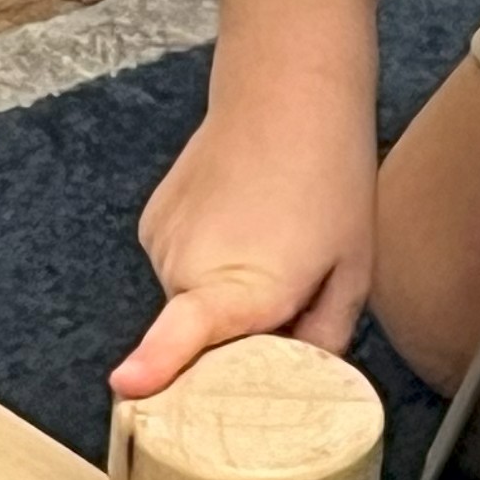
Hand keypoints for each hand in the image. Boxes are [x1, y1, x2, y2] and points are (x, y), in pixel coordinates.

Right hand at [111, 92, 377, 398]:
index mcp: (246, 283)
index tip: (126, 385)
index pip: (189, 331)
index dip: (156, 363)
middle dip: (244, 335)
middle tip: (295, 282)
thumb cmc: (330, 177)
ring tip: (270, 238)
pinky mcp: (150, 225)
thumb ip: (323, 338)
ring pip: (192, 302)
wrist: (287, 94)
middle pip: (206, 342)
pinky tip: (242, 223)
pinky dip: (207, 263)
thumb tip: (295, 374)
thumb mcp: (352, 270)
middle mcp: (188, 268)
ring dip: (226, 292)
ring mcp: (161, 245)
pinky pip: (180, 269)